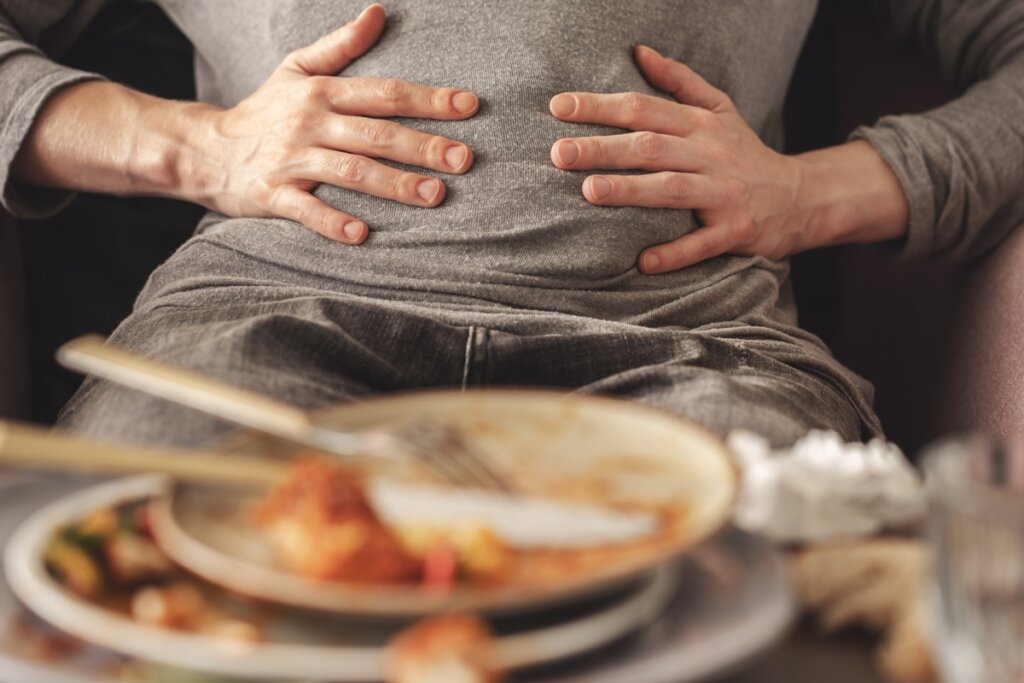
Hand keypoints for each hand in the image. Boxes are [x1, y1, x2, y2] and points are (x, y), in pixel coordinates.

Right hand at [192, 4, 477, 242]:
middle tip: (464, 159)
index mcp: (323, 92)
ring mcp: (291, 159)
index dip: (427, 98)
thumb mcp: (297, 69)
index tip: (469, 105)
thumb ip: (341, 46)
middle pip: (375, 133)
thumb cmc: (263, 110)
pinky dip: (332, 222)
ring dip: (393, 184)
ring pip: (350, 171)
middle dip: (422, 146)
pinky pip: (305, 210)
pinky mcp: (272, 194)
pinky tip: (361, 235)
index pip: (384, 93)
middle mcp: (310, 122)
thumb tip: (378, 12)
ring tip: (434, 195)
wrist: (204, 148)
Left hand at [548, 46, 906, 273]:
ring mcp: (722, 194)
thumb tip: (639, 52)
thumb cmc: (744, 153)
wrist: (800, 197)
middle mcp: (709, 155)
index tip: (558, 108)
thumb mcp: (719, 109)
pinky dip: (674, 253)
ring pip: (671, 189)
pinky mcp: (735, 231)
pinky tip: (643, 262)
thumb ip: (678, 81)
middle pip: (650, 147)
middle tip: (558, 153)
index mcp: (699, 125)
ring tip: (590, 191)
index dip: (600, 106)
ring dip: (630, 191)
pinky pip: (701, 243)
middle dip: (602, 148)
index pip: (643, 109)